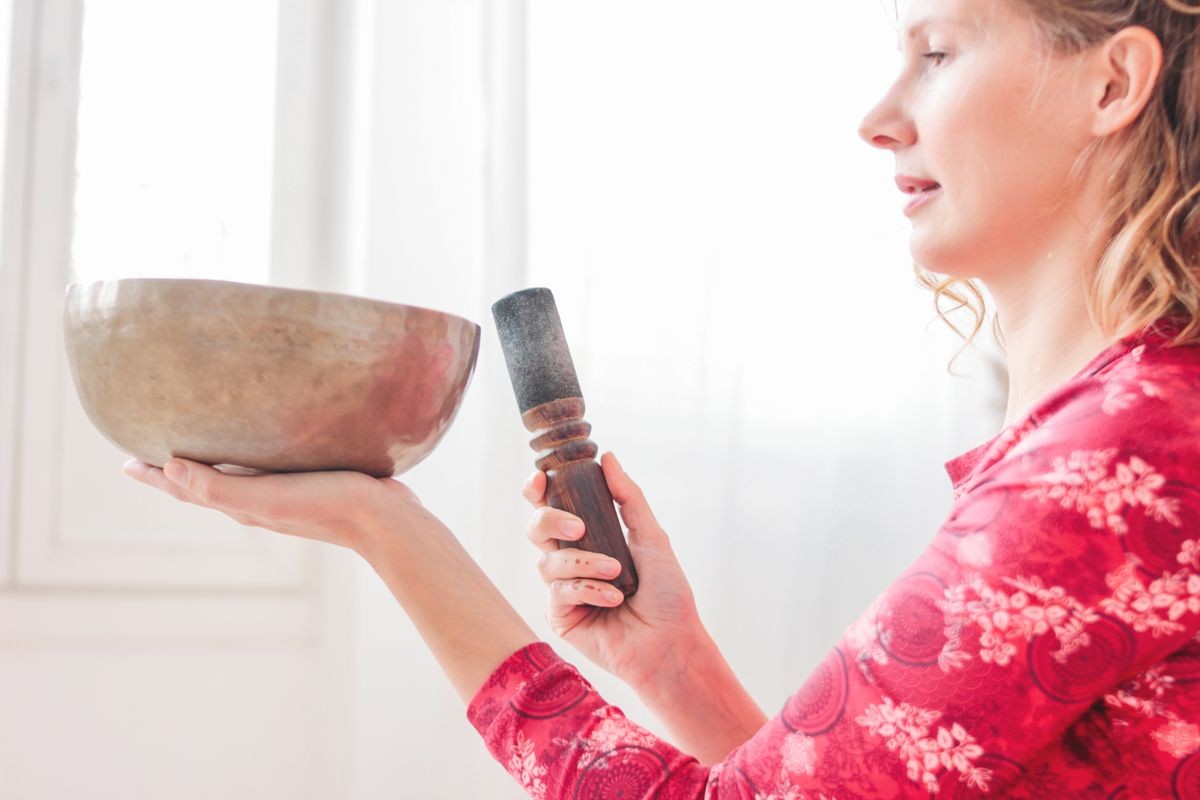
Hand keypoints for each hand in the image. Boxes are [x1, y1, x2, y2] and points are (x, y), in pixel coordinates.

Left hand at [121, 457, 432, 553]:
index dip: (155, 477)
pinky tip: (269, 441)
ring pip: (239, 477)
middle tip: (155, 452)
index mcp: (244, 505)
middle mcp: (261, 500)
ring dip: (215, 463)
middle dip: (179, 470)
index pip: (187, 490)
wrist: (387, 521)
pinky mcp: (314, 480)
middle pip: (207, 484)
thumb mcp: (267, 497)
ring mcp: (288, 493)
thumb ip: (220, 486)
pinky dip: (254, 456)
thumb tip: (168, 468)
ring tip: (205, 444)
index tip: (126, 462)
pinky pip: (272, 466)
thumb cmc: (328, 505)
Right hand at [524, 451, 704, 691]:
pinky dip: (589, 590)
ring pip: (547, 562)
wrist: (672, 642)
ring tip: (616, 574)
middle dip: (550, 521)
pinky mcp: (561, 618)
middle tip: (577, 528)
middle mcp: (572, 562)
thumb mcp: (652, 537)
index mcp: (589, 539)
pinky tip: (614, 599)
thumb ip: (628, 498)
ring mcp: (564, 591)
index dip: (537, 491)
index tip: (541, 478)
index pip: (551, 508)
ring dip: (584, 563)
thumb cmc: (668, 594)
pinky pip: (560, 593)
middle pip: (536, 529)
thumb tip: (607, 458)